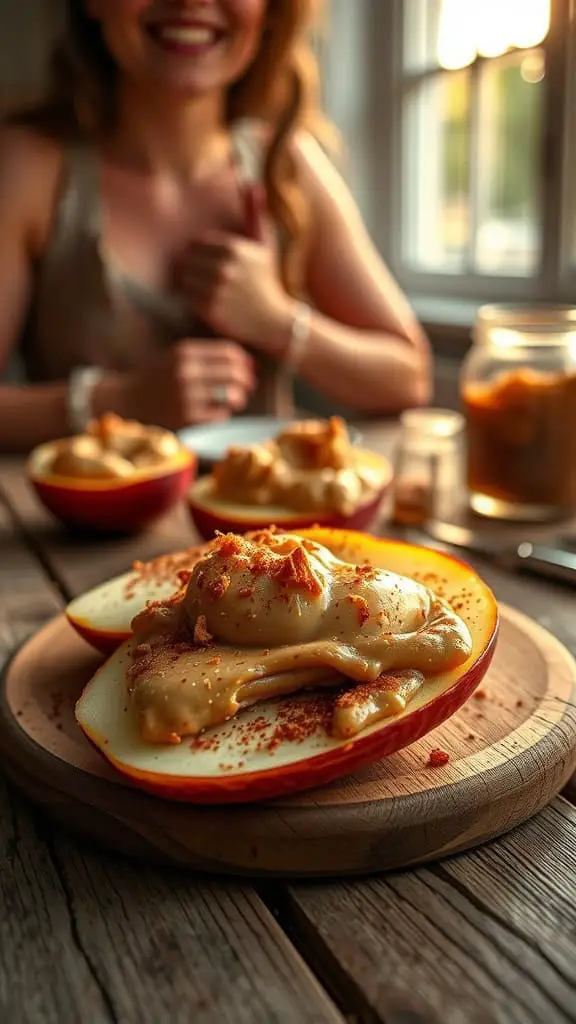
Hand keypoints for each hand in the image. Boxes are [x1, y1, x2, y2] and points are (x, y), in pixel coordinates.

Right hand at [95, 340, 254, 430]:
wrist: (127, 402)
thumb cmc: (158, 379)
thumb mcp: (178, 358)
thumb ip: (208, 357)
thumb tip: (248, 363)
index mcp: (185, 352)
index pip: (229, 352)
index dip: (244, 361)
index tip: (248, 368)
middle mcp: (186, 371)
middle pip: (235, 373)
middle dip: (247, 381)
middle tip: (248, 387)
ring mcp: (187, 395)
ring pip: (232, 395)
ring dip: (238, 398)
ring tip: (234, 400)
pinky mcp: (187, 417)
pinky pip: (221, 415)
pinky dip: (224, 414)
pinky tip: (216, 412)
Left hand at [177, 185, 291, 352]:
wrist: (274, 321)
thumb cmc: (266, 282)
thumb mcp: (263, 246)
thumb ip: (254, 214)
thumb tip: (253, 183)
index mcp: (234, 248)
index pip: (196, 243)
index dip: (201, 255)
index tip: (209, 266)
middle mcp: (224, 267)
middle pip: (187, 260)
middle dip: (192, 269)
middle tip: (202, 280)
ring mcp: (216, 288)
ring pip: (183, 278)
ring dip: (189, 285)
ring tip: (203, 291)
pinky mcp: (209, 309)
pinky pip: (186, 297)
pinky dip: (191, 300)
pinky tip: (205, 303)